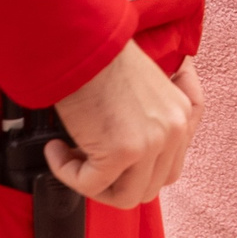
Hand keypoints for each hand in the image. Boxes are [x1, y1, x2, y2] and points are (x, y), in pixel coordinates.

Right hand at [45, 43, 194, 208]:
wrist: (80, 40)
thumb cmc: (101, 56)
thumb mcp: (144, 85)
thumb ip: (149, 119)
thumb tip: (129, 154)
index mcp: (181, 114)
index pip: (170, 168)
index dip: (138, 173)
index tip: (115, 164)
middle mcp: (173, 130)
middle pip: (149, 187)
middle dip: (115, 182)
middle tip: (87, 162)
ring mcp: (150, 143)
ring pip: (126, 197)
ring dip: (94, 184)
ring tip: (71, 159)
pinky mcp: (121, 151)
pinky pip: (90, 185)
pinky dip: (67, 173)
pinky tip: (55, 150)